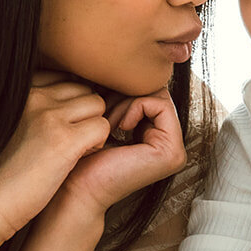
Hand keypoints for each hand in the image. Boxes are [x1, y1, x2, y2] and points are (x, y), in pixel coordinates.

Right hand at [0, 73, 112, 248]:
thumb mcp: (6, 127)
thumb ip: (29, 108)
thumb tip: (61, 99)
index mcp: (16, 90)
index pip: (60, 77)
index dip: (67, 104)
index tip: (57, 129)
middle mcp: (32, 95)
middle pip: (82, 88)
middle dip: (83, 114)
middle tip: (70, 142)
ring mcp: (48, 116)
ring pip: (97, 104)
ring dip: (92, 127)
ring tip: (73, 151)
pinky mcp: (63, 141)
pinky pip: (102, 126)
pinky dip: (98, 143)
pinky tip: (78, 160)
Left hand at [50, 87, 186, 219]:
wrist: (75, 187)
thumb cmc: (82, 154)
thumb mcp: (106, 116)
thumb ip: (121, 95)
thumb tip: (126, 64)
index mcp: (158, 137)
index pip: (151, 92)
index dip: (124, 90)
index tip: (101, 107)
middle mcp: (170, 145)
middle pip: (155, 91)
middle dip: (125, 95)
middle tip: (104, 114)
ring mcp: (174, 151)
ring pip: (156, 95)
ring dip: (126, 102)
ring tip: (108, 123)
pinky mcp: (172, 152)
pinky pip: (158, 105)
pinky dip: (134, 107)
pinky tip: (117, 126)